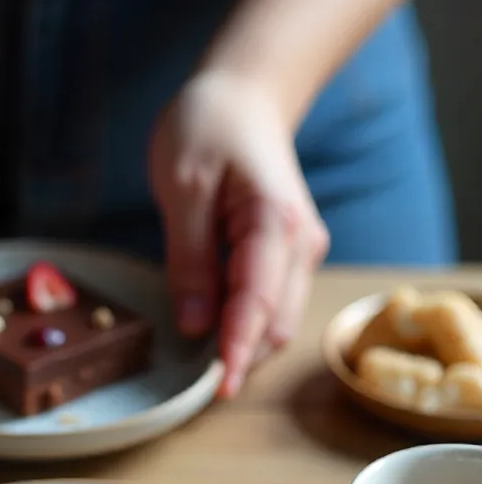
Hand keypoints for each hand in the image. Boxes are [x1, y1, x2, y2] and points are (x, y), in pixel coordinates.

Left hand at [149, 69, 328, 397]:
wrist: (245, 94)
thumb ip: (189, 260)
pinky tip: (212, 337)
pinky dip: (244, 328)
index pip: (257, 302)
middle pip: (275, 324)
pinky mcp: (287, 258)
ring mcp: (299, 253)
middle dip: (240, 359)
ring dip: (242, 348)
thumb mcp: (182, 187)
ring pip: (276, 322)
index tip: (217, 389)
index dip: (236, 349)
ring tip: (197, 369)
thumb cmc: (209, 126)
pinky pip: (269, 306)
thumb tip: (195, 325)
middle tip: (193, 389)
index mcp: (274, 223)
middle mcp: (299, 244)